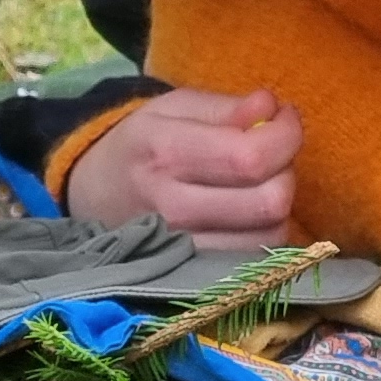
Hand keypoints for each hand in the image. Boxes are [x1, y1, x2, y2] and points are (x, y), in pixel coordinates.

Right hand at [67, 87, 300, 239]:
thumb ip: (226, 107)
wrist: (93, 196)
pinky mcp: (195, 272)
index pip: (251, 157)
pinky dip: (265, 230)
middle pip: (270, 201)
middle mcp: (174, 207)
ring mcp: (184, 248)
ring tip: (258, 182)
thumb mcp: (173, 108)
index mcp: (166, 153)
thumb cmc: (142, 145)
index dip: (286, 134)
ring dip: (279, 203)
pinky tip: (249, 211)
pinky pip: (257, 257)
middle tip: (272, 152)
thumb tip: (272, 107)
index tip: (284, 117)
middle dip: (286, 169)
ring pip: (270, 233)